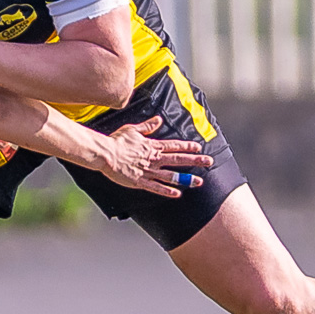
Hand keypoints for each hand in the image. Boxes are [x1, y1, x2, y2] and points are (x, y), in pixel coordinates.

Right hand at [98, 115, 213, 197]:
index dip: (187, 146)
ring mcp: (148, 171)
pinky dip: (167, 190)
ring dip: (186, 178)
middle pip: (178, 159)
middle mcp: (153, 159)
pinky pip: (156, 187)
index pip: (174, 146)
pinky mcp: (140, 181)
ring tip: (199, 181)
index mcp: (152, 146)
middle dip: (195, 161)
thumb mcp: (133, 129)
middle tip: (209, 162)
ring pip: (171, 175)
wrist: (105, 153)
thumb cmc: (117, 141)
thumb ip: (148, 126)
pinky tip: (177, 194)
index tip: (199, 147)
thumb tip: (159, 119)